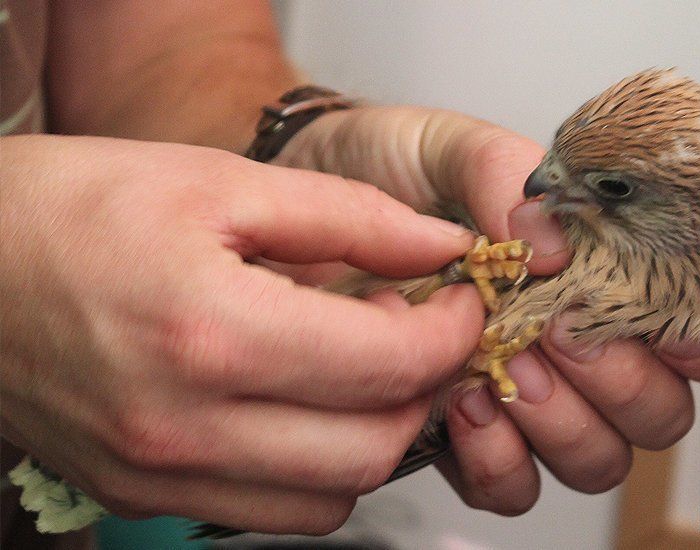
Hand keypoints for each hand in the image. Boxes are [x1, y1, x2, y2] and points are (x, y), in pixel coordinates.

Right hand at [0, 135, 483, 532]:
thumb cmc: (73, 209)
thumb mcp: (220, 181)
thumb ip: (350, 217)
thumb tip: (440, 247)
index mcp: (210, 333)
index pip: (388, 364)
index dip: (450, 329)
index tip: (459, 298)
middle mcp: (184, 426)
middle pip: (375, 447)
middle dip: (425, 386)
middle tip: (421, 331)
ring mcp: (160, 474)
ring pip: (334, 497)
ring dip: (377, 434)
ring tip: (365, 367)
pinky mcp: (144, 494)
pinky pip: (274, 515)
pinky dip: (319, 469)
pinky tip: (308, 406)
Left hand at [275, 106, 699, 513]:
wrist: (305, 209)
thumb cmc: (389, 172)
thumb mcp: (450, 145)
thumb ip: (510, 177)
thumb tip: (557, 243)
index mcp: (602, 274)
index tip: (671, 326)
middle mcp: (579, 347)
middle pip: (661, 412)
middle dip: (622, 382)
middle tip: (561, 333)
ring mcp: (528, 400)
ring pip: (598, 460)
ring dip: (562, 424)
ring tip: (505, 368)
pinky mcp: (469, 437)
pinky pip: (514, 488)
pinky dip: (500, 461)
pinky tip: (464, 407)